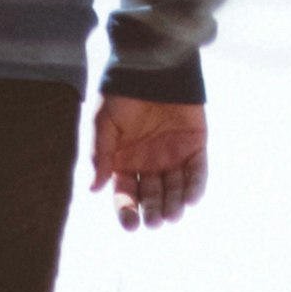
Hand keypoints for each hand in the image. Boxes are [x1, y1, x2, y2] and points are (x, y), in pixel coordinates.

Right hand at [91, 93, 207, 230]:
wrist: (152, 67)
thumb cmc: (122, 94)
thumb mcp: (104, 124)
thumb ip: (101, 155)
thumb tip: (93, 188)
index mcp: (125, 162)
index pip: (126, 194)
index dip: (127, 211)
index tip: (131, 224)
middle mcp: (149, 164)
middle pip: (152, 196)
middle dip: (153, 211)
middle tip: (154, 221)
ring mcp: (173, 156)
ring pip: (175, 189)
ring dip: (174, 204)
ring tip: (172, 215)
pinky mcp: (195, 146)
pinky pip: (197, 171)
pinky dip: (195, 186)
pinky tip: (191, 199)